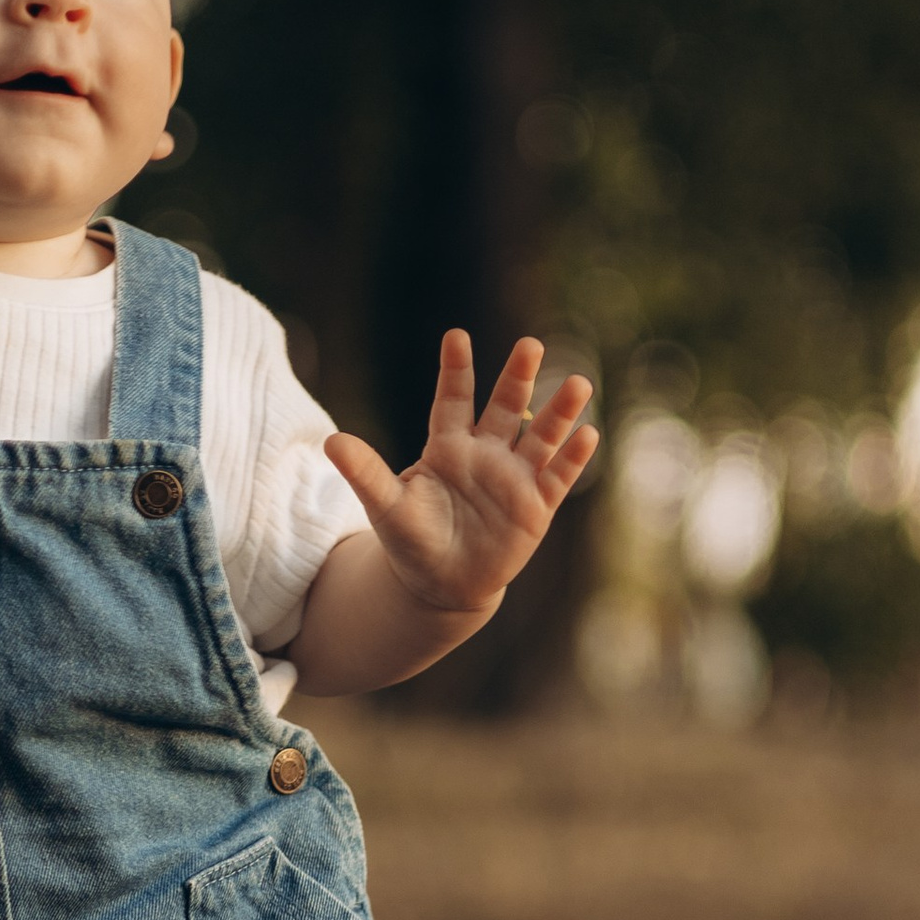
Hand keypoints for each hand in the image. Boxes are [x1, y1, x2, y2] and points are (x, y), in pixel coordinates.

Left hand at [325, 332, 597, 618]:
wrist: (442, 584)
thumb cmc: (411, 539)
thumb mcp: (386, 506)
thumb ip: (366, 473)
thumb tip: (331, 443)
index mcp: (447, 446)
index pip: (452, 400)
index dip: (455, 370)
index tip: (456, 336)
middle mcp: (486, 452)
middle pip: (505, 407)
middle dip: (518, 377)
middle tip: (530, 344)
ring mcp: (514, 477)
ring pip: (540, 436)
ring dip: (559, 412)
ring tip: (578, 384)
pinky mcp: (536, 505)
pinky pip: (558, 477)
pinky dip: (573, 457)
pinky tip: (588, 434)